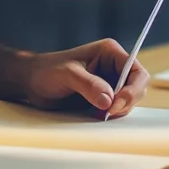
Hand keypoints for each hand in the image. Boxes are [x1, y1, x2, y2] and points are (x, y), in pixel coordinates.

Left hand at [15, 39, 150, 118]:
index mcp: (110, 53)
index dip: (132, 89)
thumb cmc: (46, 71)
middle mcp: (113, 67)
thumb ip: (88, 85)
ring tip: (96, 112)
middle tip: (107, 113)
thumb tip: (108, 99)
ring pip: (128, 101)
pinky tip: (95, 115)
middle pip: (137, 88)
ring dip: (117, 110)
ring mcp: (109, 83)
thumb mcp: (67, 75)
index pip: (136, 71)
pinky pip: (116, 109)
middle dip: (126, 102)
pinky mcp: (102, 98)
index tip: (116, 104)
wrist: (31, 83)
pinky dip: (110, 115)